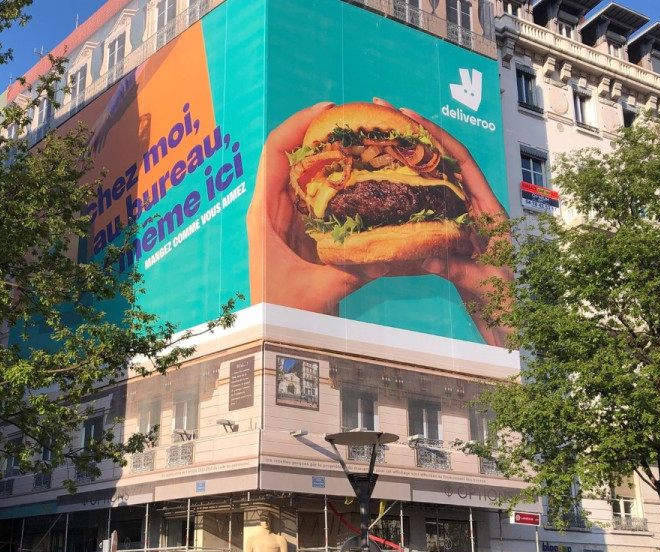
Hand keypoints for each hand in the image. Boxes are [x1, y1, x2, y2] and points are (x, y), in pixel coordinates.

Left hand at [247, 102, 391, 313]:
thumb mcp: (321, 290)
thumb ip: (355, 269)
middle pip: (292, 155)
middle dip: (323, 134)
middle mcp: (271, 209)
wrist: (274, 335)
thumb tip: (394, 250)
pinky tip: (364, 177)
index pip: (275, 152)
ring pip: (305, 173)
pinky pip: (316, 195)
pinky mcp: (298, 230)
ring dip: (332, 156)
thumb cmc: (284, 314)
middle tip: (360, 123)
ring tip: (367, 142)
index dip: (299, 124)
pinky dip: (338, 182)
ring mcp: (284, 218)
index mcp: (264, 214)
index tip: (330, 109)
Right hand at [370, 98, 512, 345]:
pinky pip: (425, 215)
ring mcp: (462, 227)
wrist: (510, 329)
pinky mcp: (450, 244)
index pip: (463, 163)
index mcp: (490, 213)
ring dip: (408, 168)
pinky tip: (383, 195)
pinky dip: (405, 203)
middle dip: (418, 141)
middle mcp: (476, 212)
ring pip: (432, 188)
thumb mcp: (486, 285)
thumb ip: (460, 269)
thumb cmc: (507, 306)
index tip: (411, 116)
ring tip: (379, 149)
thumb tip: (429, 256)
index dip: (438, 137)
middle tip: (386, 120)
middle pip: (445, 167)